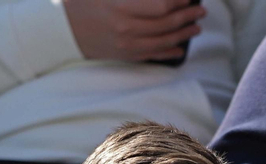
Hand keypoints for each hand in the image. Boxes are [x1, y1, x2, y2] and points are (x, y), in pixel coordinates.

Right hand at [60, 0, 205, 61]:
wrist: (63, 29)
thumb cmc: (84, 2)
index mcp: (121, 6)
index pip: (162, 5)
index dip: (180, 1)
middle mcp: (125, 28)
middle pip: (166, 24)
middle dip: (187, 17)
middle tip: (201, 11)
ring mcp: (125, 45)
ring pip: (163, 42)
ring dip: (183, 35)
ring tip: (196, 28)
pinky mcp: (124, 55)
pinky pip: (152, 56)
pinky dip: (169, 53)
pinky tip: (180, 49)